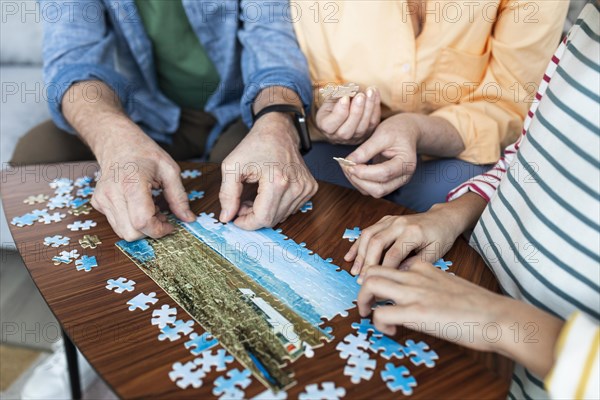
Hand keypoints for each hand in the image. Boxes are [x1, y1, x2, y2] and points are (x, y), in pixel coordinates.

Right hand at [91, 123, 194, 240]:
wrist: (117, 142)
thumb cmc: (144, 153)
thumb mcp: (169, 170)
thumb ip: (179, 197)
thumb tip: (189, 219)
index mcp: (131, 184)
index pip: (142, 222)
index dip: (159, 230)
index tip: (171, 225)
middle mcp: (112, 194)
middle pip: (131, 233)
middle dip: (151, 232)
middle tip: (162, 216)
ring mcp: (102, 199)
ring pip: (123, 232)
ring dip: (141, 228)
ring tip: (152, 209)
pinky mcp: (98, 203)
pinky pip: (117, 224)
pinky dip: (131, 222)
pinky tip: (139, 206)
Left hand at [219, 113, 317, 229]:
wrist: (278, 131)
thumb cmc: (255, 145)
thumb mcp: (232, 166)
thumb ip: (227, 194)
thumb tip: (226, 217)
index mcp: (277, 181)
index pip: (263, 218)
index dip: (246, 223)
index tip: (235, 216)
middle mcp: (296, 186)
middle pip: (272, 219)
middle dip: (253, 216)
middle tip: (242, 203)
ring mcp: (305, 188)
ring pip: (281, 216)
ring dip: (265, 211)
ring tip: (255, 196)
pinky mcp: (310, 188)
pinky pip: (291, 209)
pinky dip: (277, 206)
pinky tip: (268, 193)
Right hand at [316, 87, 380, 144]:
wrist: (344, 110)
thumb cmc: (334, 103)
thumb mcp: (330, 96)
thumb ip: (337, 94)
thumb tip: (349, 89)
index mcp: (326, 127)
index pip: (330, 125)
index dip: (339, 111)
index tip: (345, 96)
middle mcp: (339, 136)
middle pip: (347, 130)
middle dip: (356, 111)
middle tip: (360, 95)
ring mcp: (354, 137)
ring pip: (363, 127)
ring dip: (368, 108)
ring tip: (370, 91)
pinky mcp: (367, 133)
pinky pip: (373, 122)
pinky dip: (376, 106)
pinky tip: (375, 92)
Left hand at [341, 113, 418, 197]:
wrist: (407, 132)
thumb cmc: (397, 130)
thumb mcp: (382, 134)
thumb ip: (366, 149)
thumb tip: (349, 162)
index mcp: (406, 163)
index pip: (385, 173)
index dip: (365, 172)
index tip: (350, 164)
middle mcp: (404, 176)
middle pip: (380, 189)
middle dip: (360, 180)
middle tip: (346, 166)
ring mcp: (396, 182)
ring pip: (374, 192)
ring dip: (358, 182)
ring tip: (348, 167)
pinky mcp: (388, 183)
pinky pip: (372, 189)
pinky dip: (360, 182)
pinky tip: (353, 170)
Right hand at [344, 204, 464, 279]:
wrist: (442, 218)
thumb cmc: (441, 237)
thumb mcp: (435, 253)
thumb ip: (415, 264)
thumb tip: (395, 275)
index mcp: (413, 232)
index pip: (393, 254)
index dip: (384, 271)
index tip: (379, 285)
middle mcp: (399, 224)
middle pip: (376, 243)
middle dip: (367, 263)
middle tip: (361, 281)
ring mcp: (391, 220)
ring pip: (368, 235)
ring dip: (359, 255)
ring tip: (354, 271)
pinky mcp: (386, 220)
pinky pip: (368, 231)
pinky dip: (357, 244)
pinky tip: (349, 257)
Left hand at [358, 261, 508, 351]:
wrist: (499, 316)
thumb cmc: (478, 307)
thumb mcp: (448, 286)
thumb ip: (430, 286)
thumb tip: (417, 299)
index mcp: (424, 268)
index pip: (388, 263)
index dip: (379, 279)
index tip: (382, 296)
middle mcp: (415, 276)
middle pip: (372, 270)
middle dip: (362, 288)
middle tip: (367, 306)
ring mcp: (415, 292)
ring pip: (370, 285)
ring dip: (363, 302)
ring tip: (370, 315)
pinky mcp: (417, 313)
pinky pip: (381, 314)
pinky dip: (379, 324)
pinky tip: (392, 331)